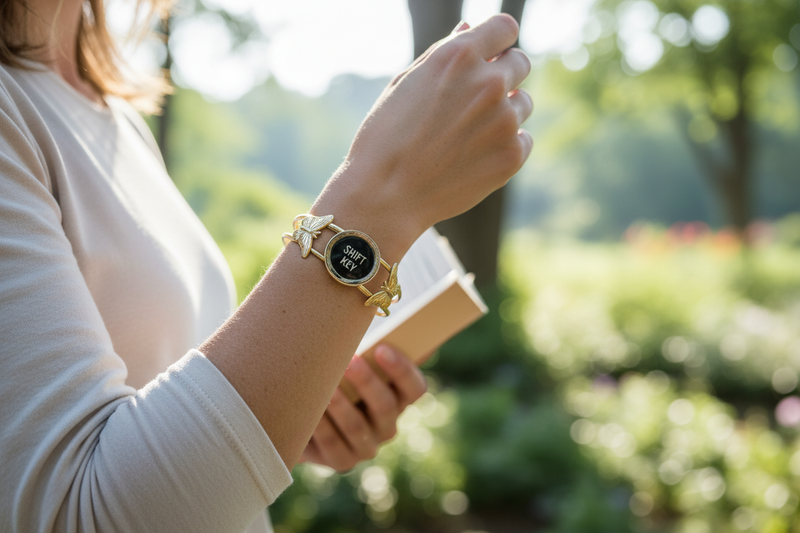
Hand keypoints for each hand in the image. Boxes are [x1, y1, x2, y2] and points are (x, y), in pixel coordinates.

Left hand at [300, 345, 426, 471]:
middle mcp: (388, 424)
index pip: (416, 387)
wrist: (302, 412)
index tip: (382, 348)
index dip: (402, 369)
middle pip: (387, 406)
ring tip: (324, 386)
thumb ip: (374, 337)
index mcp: (400, 397)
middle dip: (367, 383)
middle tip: (349, 360)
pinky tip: (308, 407)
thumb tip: (391, 300)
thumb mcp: (355, 355)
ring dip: (340, 406)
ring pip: (358, 427)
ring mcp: (367, 446)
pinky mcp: (342, 460)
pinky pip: (333, 445)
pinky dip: (320, 425)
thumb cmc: (335, 373)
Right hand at [314, 14, 532, 258]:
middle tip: (473, 102)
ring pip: (523, 102)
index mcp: (458, 56)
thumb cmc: (386, 138)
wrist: (386, 196)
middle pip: (520, 63)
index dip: (497, 41)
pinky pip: (524, 139)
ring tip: (466, 135)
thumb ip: (443, 54)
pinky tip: (473, 157)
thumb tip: (470, 28)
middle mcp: (488, 83)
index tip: (490, 55)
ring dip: (504, 112)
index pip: (505, 28)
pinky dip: (506, 145)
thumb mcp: (405, 85)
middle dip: (502, 75)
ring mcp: (504, 120)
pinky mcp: (512, 155)